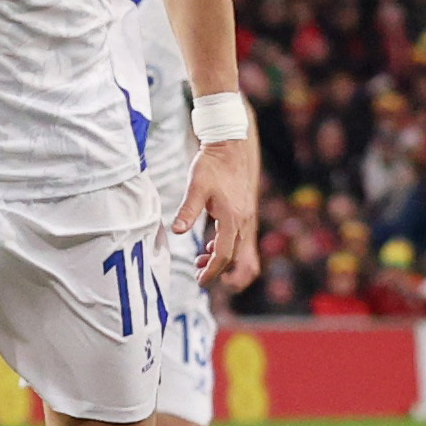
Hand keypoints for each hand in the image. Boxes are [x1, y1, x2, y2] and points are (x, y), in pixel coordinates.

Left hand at [174, 133, 261, 289]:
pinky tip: (211, 243)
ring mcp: (248, 218)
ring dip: (224, 262)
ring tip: (201, 259)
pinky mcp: (246, 214)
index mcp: (232, 218)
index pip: (223, 255)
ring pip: (243, 253)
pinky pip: (244, 242)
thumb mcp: (196, 186)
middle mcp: (244, 221)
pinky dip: (230, 250)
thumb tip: (177, 231)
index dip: (211, 271)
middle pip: (237, 259)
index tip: (199, 280)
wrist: (232, 145)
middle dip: (219, 272)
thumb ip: (187, 209)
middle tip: (199, 274)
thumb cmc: (212, 164)